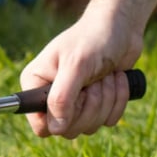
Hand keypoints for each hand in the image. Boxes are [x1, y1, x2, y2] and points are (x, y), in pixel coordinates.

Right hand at [20, 5, 141, 137]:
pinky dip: (117, 100)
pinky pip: (107, 121)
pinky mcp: (94, 104)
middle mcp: (50, 95)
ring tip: (105, 75)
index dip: (61, 119)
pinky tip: (115, 79)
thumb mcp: (75, 65)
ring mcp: (74, 101)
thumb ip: (61, 97)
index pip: (40, 124)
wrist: (120, 28)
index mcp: (36, 83)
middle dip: (90, 105)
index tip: (76, 97)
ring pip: (90, 126)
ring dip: (106, 100)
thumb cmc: (93, 39)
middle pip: (68, 128)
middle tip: (94, 80)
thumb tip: (55, 128)